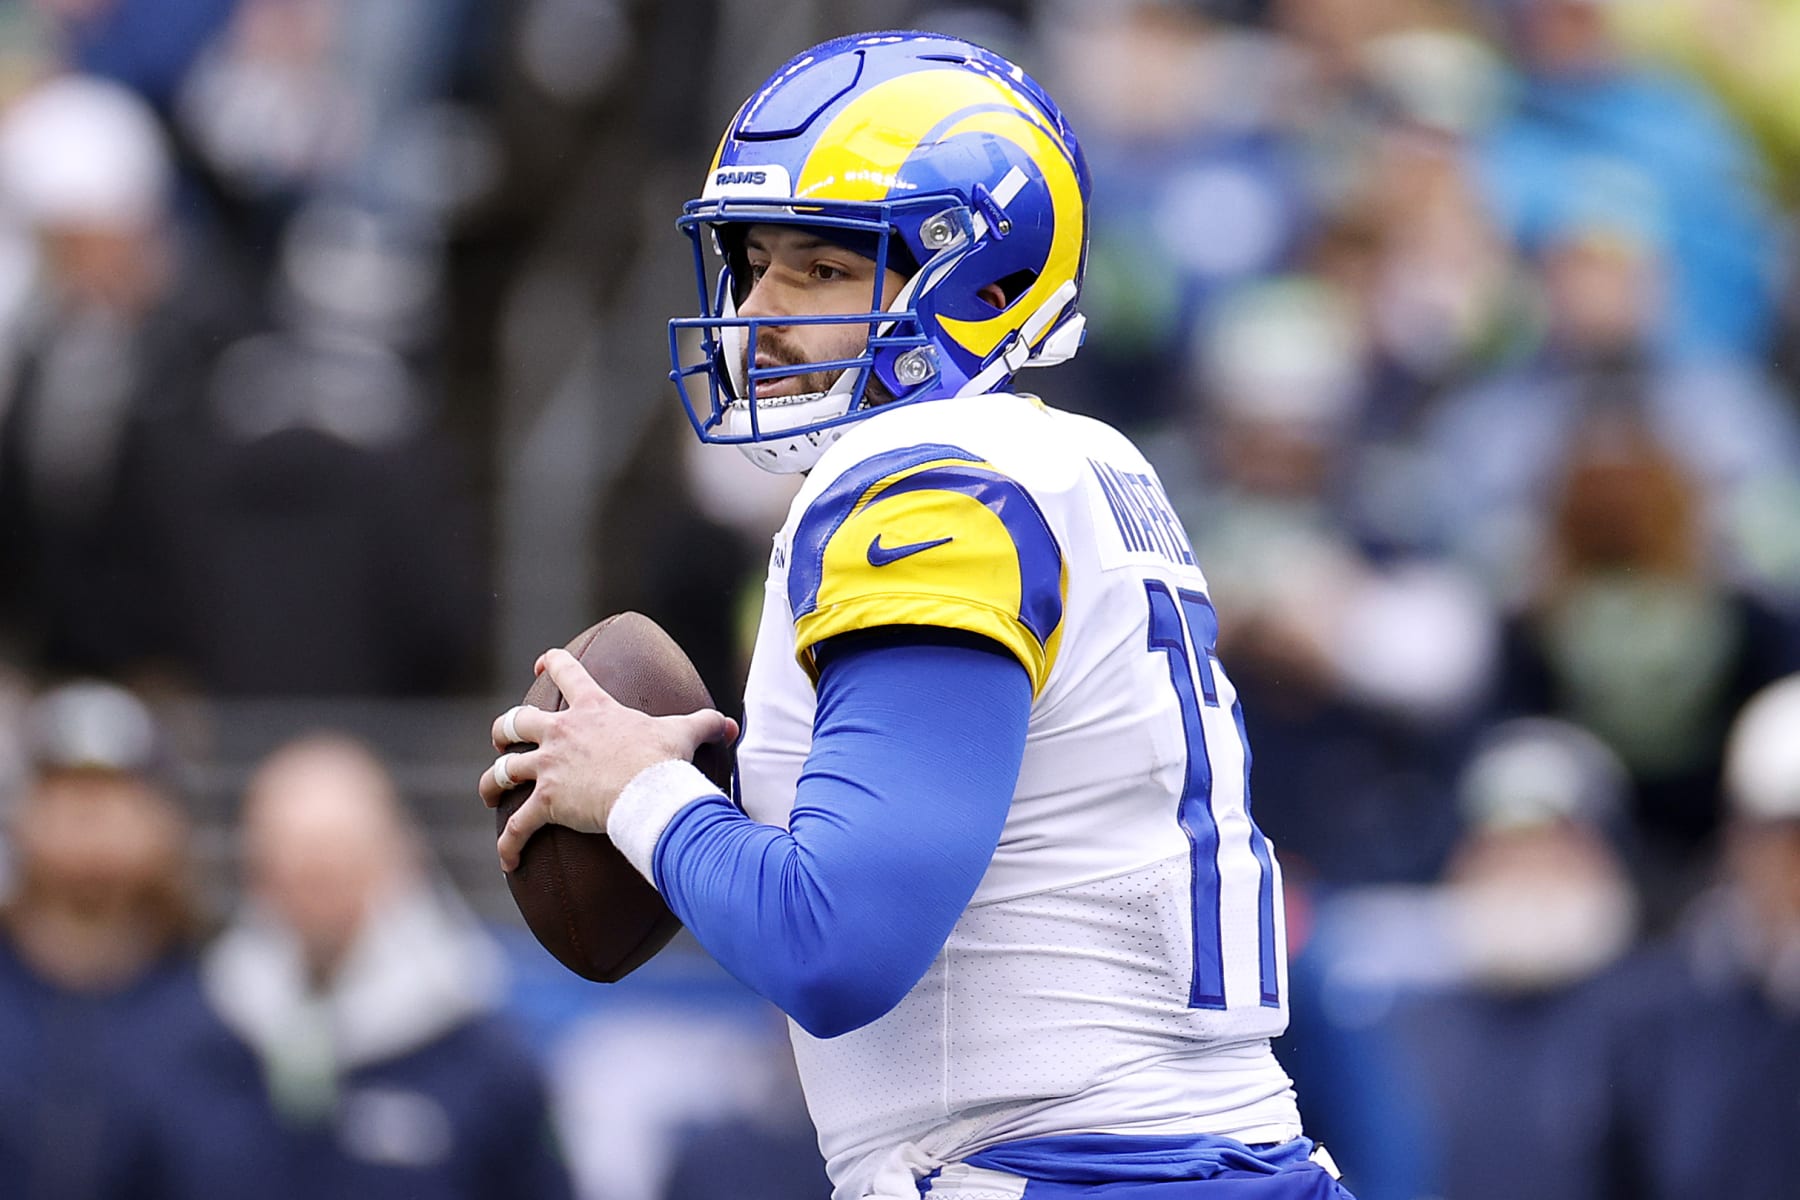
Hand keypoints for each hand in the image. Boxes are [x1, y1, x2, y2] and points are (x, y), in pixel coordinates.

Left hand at [479, 648, 737, 872]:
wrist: (649, 790)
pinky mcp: (547, 803)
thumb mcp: (685, 733)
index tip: (540, 664)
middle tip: (505, 739)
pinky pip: (517, 826)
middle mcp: (562, 733)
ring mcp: (550, 767)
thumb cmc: (665, 758)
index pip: (564, 670)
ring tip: (491, 792)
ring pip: (503, 771)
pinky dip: (509, 843)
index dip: (550, 663)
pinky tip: (508, 859)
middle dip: (505, 731)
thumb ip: (705, 725)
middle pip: (515, 722)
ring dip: (493, 783)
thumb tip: (731, 726)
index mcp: (592, 709)